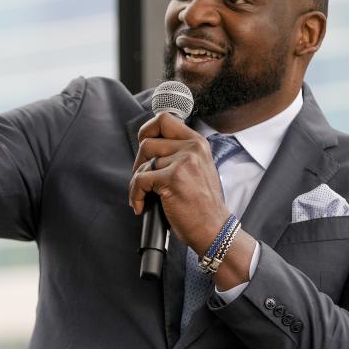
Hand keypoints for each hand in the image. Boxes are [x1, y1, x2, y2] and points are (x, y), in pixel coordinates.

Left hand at [128, 112, 230, 254]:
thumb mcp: (198, 169)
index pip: (165, 119)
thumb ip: (180, 154)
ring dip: (136, 181)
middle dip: (139, 162)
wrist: (214, 229)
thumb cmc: (203, 205)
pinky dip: (135, 194)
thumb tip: (150, 147)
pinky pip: (140, 180)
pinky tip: (140, 205)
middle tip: (142, 179)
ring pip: (143, 163)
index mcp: (198, 143)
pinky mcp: (172, 178)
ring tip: (143, 195)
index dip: (147, 129)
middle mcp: (192, 148)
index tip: (143, 144)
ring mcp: (183, 162)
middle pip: (147, 142)